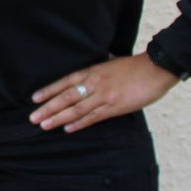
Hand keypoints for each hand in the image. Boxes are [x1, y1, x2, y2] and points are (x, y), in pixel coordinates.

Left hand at [29, 53, 179, 132]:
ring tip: (44, 125)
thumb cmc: (136, 66)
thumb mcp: (112, 62)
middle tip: (33, 117)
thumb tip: (96, 65)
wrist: (157, 68)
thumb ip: (101, 67)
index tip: (35, 98)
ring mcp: (104, 96)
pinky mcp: (115, 107)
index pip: (65, 82)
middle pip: (66, 97)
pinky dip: (79, 123)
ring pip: (76, 109)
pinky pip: (93, 117)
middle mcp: (95, 83)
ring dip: (58, 118)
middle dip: (48, 108)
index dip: (49, 90)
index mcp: (93, 71)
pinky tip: (68, 128)